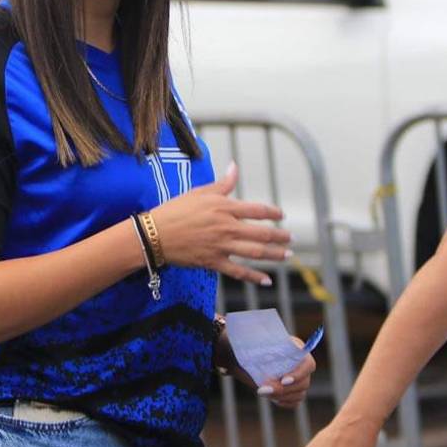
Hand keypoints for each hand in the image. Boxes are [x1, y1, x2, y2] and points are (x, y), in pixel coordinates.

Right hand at [152, 162, 290, 283]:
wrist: (155, 234)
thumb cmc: (175, 210)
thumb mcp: (199, 192)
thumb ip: (222, 183)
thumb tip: (235, 166)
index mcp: (224, 207)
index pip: (257, 210)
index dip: (273, 212)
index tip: (281, 215)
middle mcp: (227, 227)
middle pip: (262, 233)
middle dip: (280, 236)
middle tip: (292, 238)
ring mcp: (222, 246)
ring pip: (255, 252)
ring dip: (274, 255)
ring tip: (287, 255)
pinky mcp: (214, 262)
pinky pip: (239, 271)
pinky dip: (254, 277)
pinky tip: (266, 279)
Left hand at [217, 332, 314, 407]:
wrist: (243, 357)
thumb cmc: (249, 347)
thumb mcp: (254, 344)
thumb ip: (260, 349)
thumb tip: (261, 358)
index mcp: (296, 348)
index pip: (308, 364)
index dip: (299, 374)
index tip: (283, 381)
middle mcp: (301, 365)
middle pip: (304, 382)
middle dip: (284, 389)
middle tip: (263, 390)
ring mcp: (299, 379)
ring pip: (300, 394)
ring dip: (282, 396)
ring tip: (262, 391)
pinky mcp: (292, 391)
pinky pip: (295, 402)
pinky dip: (285, 402)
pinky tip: (273, 399)